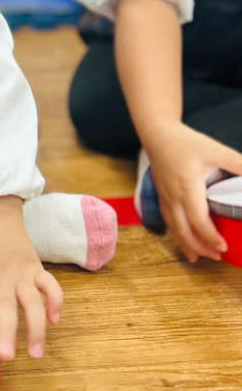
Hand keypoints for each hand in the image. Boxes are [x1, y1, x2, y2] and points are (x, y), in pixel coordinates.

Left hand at [0, 195, 62, 359]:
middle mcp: (2, 275)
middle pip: (7, 306)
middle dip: (9, 332)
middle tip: (8, 356)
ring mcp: (22, 271)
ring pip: (34, 301)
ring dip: (37, 327)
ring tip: (36, 352)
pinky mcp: (37, 267)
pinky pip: (51, 286)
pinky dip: (55, 302)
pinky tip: (53, 320)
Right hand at [142, 119, 241, 261]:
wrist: (157, 133)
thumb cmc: (185, 142)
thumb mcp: (217, 150)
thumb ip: (239, 164)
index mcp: (187, 187)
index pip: (198, 220)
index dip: (211, 237)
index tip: (224, 247)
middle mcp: (173, 196)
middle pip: (184, 230)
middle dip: (200, 247)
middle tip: (217, 257)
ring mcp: (165, 198)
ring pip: (174, 228)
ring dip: (187, 245)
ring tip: (200, 257)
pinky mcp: (162, 196)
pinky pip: (168, 222)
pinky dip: (176, 235)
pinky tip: (183, 242)